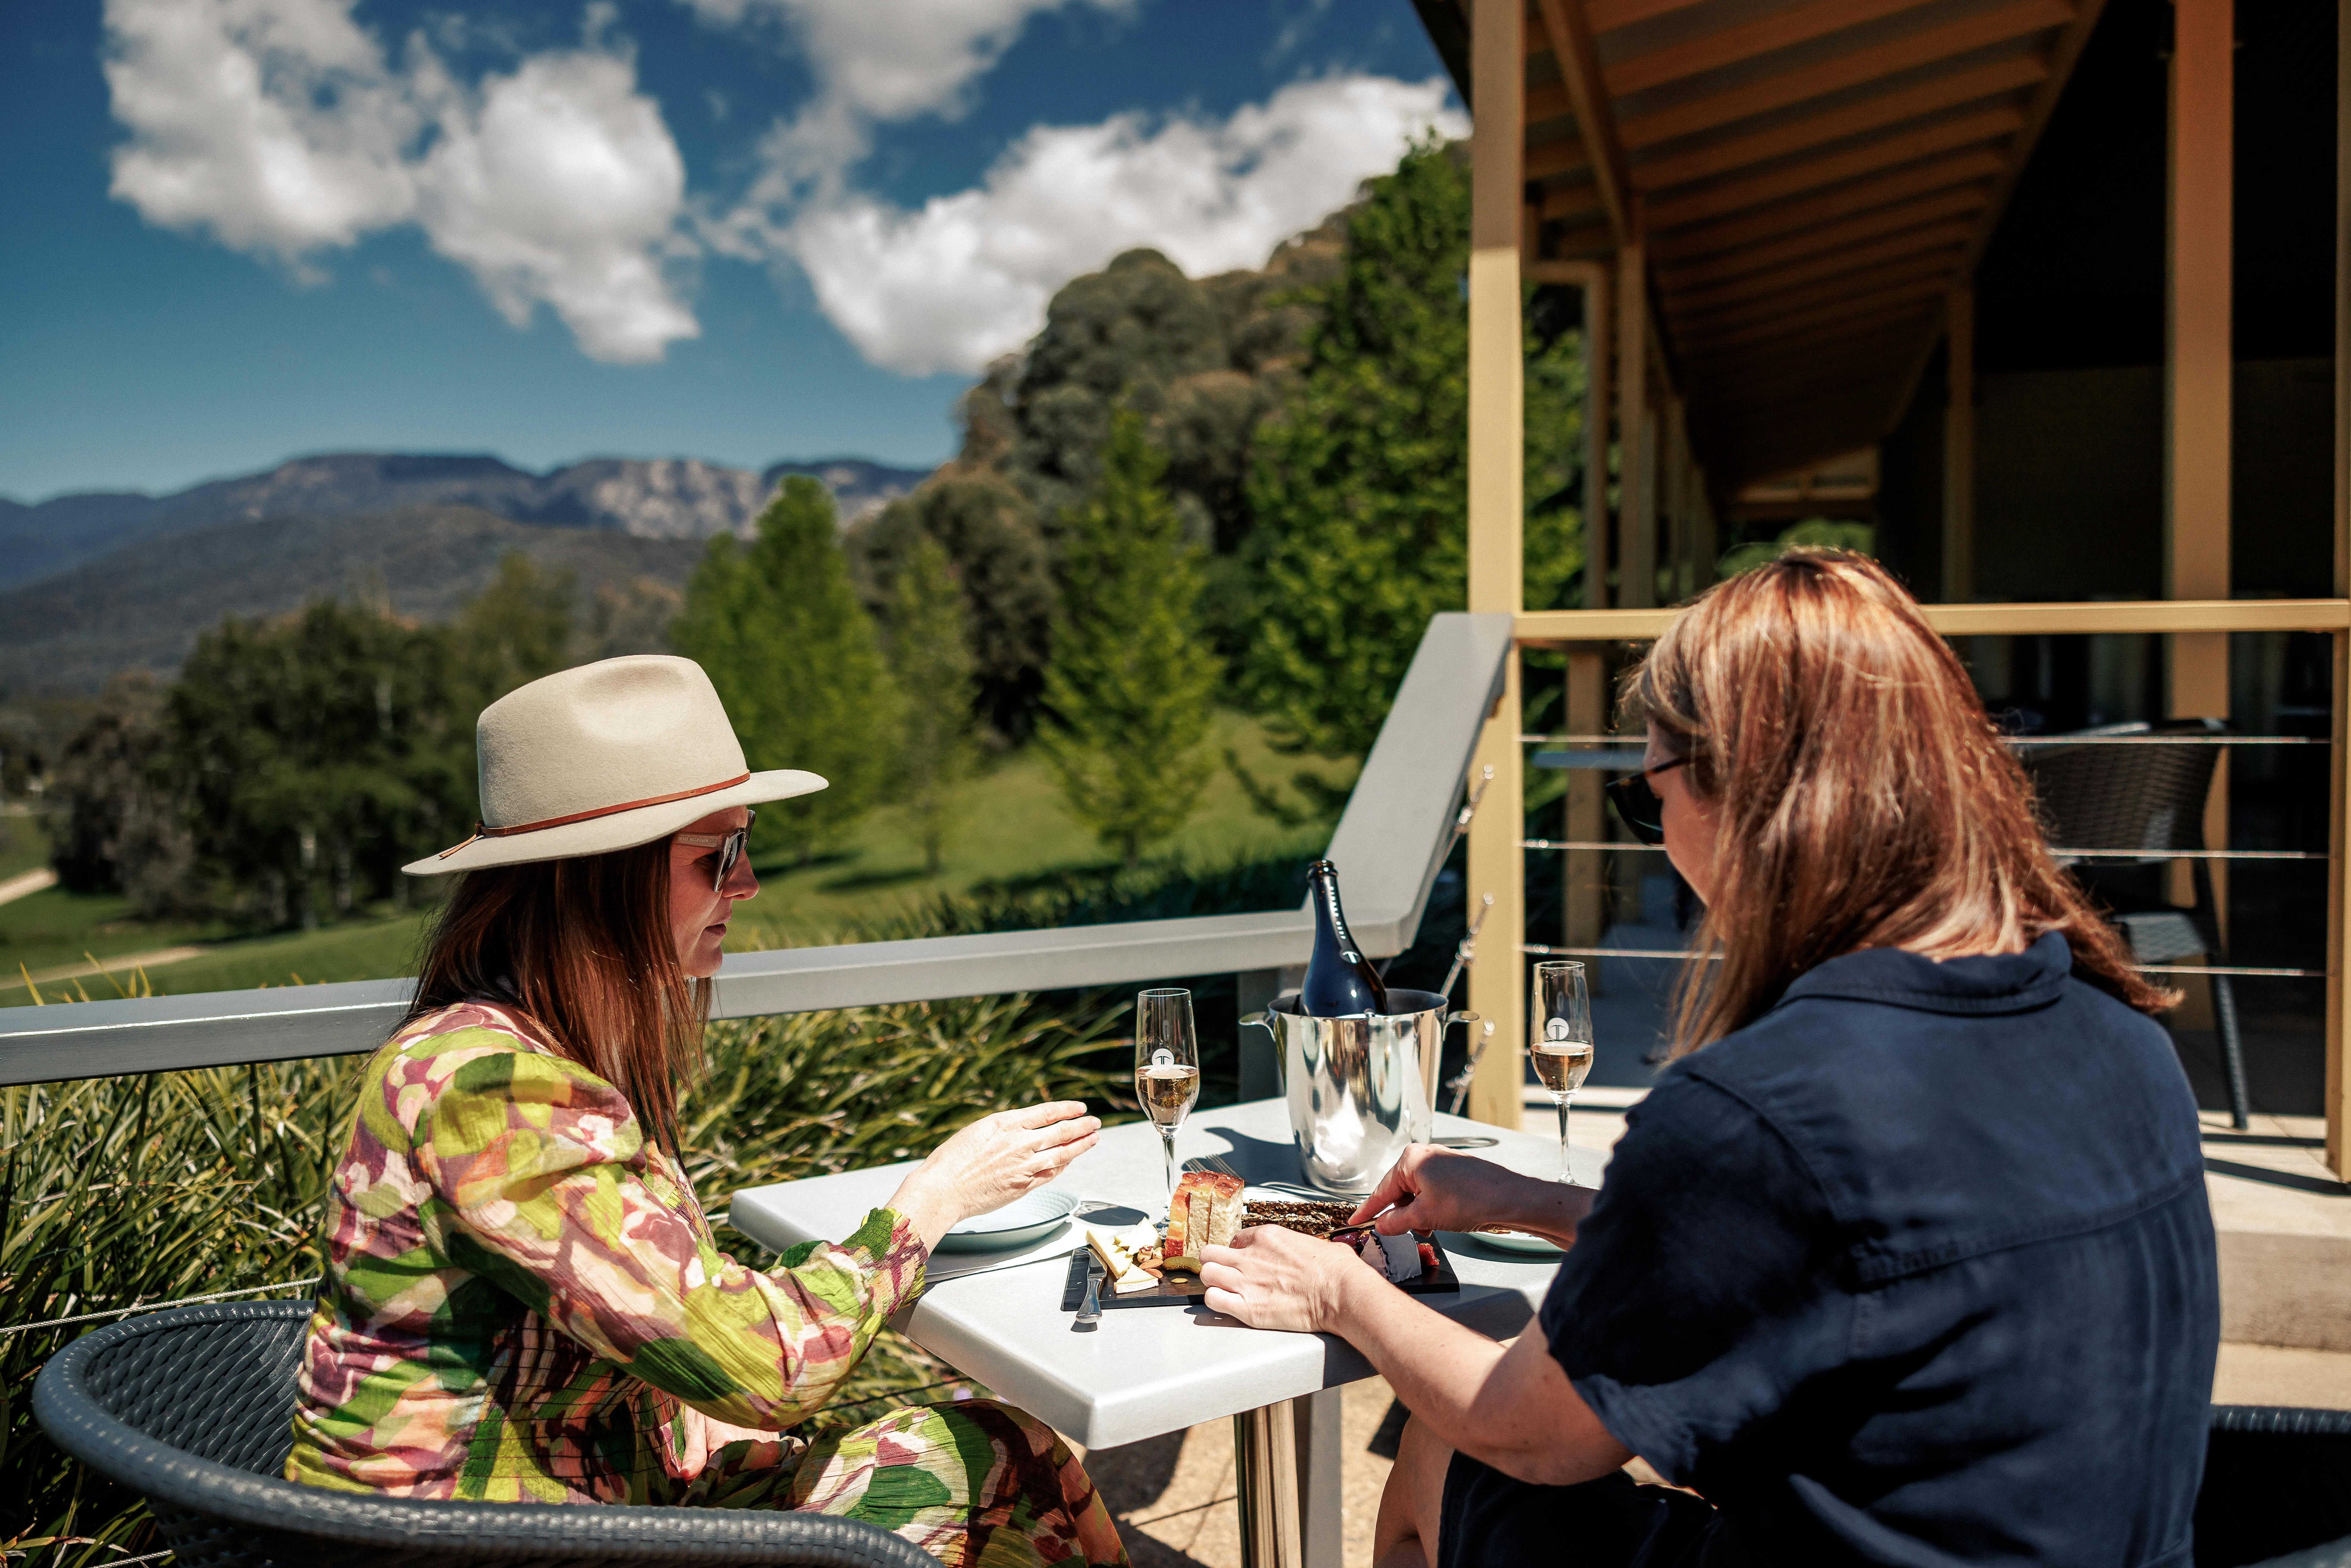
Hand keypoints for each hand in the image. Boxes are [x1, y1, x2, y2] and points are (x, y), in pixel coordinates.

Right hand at [887, 1101, 1100, 1249]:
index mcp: (1005, 1124)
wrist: (942, 1190)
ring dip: (1080, 1145)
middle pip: (1060, 1132)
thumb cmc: (951, 1161)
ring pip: (1061, 1153)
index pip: (1046, 1112)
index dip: (1066, 1109)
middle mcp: (1018, 1143)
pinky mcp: (1022, 1186)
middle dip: (1082, 1126)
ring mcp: (1023, 1166)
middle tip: (1095, 1122)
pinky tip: (1069, 1162)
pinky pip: (1049, 1174)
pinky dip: (1062, 1166)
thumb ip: (1004, 1129)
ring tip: (1093, 1139)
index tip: (1080, 1107)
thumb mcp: (978, 1131)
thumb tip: (1023, 1127)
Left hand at [1199, 1225, 1368, 1333]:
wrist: (1342, 1292)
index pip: (1235, 1239)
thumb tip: (1300, 1253)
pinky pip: (1212, 1300)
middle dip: (1214, 1263)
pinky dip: (1216, 1302)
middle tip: (1224, 1274)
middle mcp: (1251, 1256)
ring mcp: (1246, 1281)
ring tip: (1225, 1290)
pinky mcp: (1247, 1308)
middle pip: (1210, 1254)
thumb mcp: (1312, 1244)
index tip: (1244, 1262)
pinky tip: (1228, 1305)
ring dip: (1213, 1282)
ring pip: (1206, 1274)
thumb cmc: (1336, 1270)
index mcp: (1267, 1237)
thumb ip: (1294, 1246)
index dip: (1237, 1252)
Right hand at [1350, 1145, 1591, 1244]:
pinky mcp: (1455, 1171)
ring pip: (1417, 1194)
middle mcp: (1424, 1155)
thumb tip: (1381, 1226)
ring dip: (1421, 1214)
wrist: (1509, 1199)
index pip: (1381, 1190)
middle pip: (1399, 1192)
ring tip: (1435, 1226)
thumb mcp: (1424, 1216)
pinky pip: (1433, 1192)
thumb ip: (1396, 1222)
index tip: (1354, 1221)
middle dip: (1404, 1215)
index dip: (1367, 1210)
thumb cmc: (1469, 1200)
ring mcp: (1441, 1162)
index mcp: (1411, 1160)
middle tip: (1413, 1231)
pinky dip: (1433, 1208)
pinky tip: (1445, 1219)